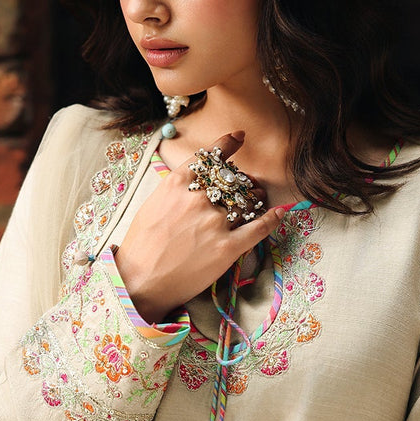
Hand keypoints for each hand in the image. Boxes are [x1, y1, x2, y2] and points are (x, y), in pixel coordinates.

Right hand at [113, 131, 284, 323]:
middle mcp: (198, 199)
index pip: (209, 158)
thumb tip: (197, 182)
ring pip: (247, 201)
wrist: (140, 282)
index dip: (227, 145)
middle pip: (232, 180)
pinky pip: (258, 228)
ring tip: (259, 199)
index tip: (239, 137)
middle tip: (248, 185)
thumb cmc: (142, 246)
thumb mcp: (153, 205)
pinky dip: (272, 218)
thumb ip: (176, 189)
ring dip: (256, 198)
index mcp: (177, 184)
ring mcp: (214, 223)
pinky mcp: (227, 248)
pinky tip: (279, 212)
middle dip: (243, 181)